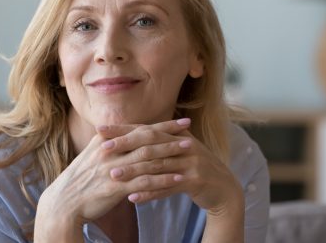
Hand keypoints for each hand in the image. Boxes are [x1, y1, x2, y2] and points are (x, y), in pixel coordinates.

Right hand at [34, 119, 192, 239]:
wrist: (63, 202)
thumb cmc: (80, 179)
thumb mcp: (93, 155)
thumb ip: (111, 144)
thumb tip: (129, 136)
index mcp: (105, 140)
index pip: (138, 129)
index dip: (161, 125)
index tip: (180, 121)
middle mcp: (110, 151)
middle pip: (145, 139)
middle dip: (169, 134)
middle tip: (189, 131)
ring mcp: (113, 168)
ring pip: (148, 158)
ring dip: (171, 153)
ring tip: (190, 151)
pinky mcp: (116, 187)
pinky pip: (145, 181)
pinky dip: (163, 179)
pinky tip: (178, 178)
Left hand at [101, 119, 243, 216]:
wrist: (225, 189)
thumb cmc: (195, 169)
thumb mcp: (179, 151)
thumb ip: (159, 143)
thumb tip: (131, 135)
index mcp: (177, 135)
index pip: (146, 129)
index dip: (123, 129)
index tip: (100, 129)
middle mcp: (184, 145)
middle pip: (150, 143)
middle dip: (125, 145)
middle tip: (102, 150)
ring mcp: (192, 162)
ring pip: (157, 165)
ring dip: (133, 171)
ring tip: (113, 175)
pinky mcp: (196, 180)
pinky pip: (168, 187)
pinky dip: (150, 192)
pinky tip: (133, 197)